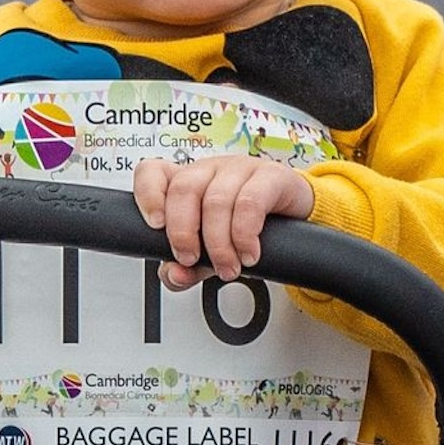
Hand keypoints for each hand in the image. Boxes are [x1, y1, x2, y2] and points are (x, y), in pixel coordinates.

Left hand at [134, 156, 314, 285]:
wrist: (295, 218)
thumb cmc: (247, 227)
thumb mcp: (210, 253)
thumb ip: (186, 268)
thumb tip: (174, 275)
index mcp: (187, 182)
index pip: (153, 172)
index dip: (147, 195)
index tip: (154, 225)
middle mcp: (210, 171)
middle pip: (184, 188)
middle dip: (184, 232)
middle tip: (192, 259)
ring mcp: (240, 169)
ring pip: (217, 200)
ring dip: (219, 243)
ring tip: (228, 267)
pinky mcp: (270, 177)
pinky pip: (251, 201)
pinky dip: (245, 235)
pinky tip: (248, 253)